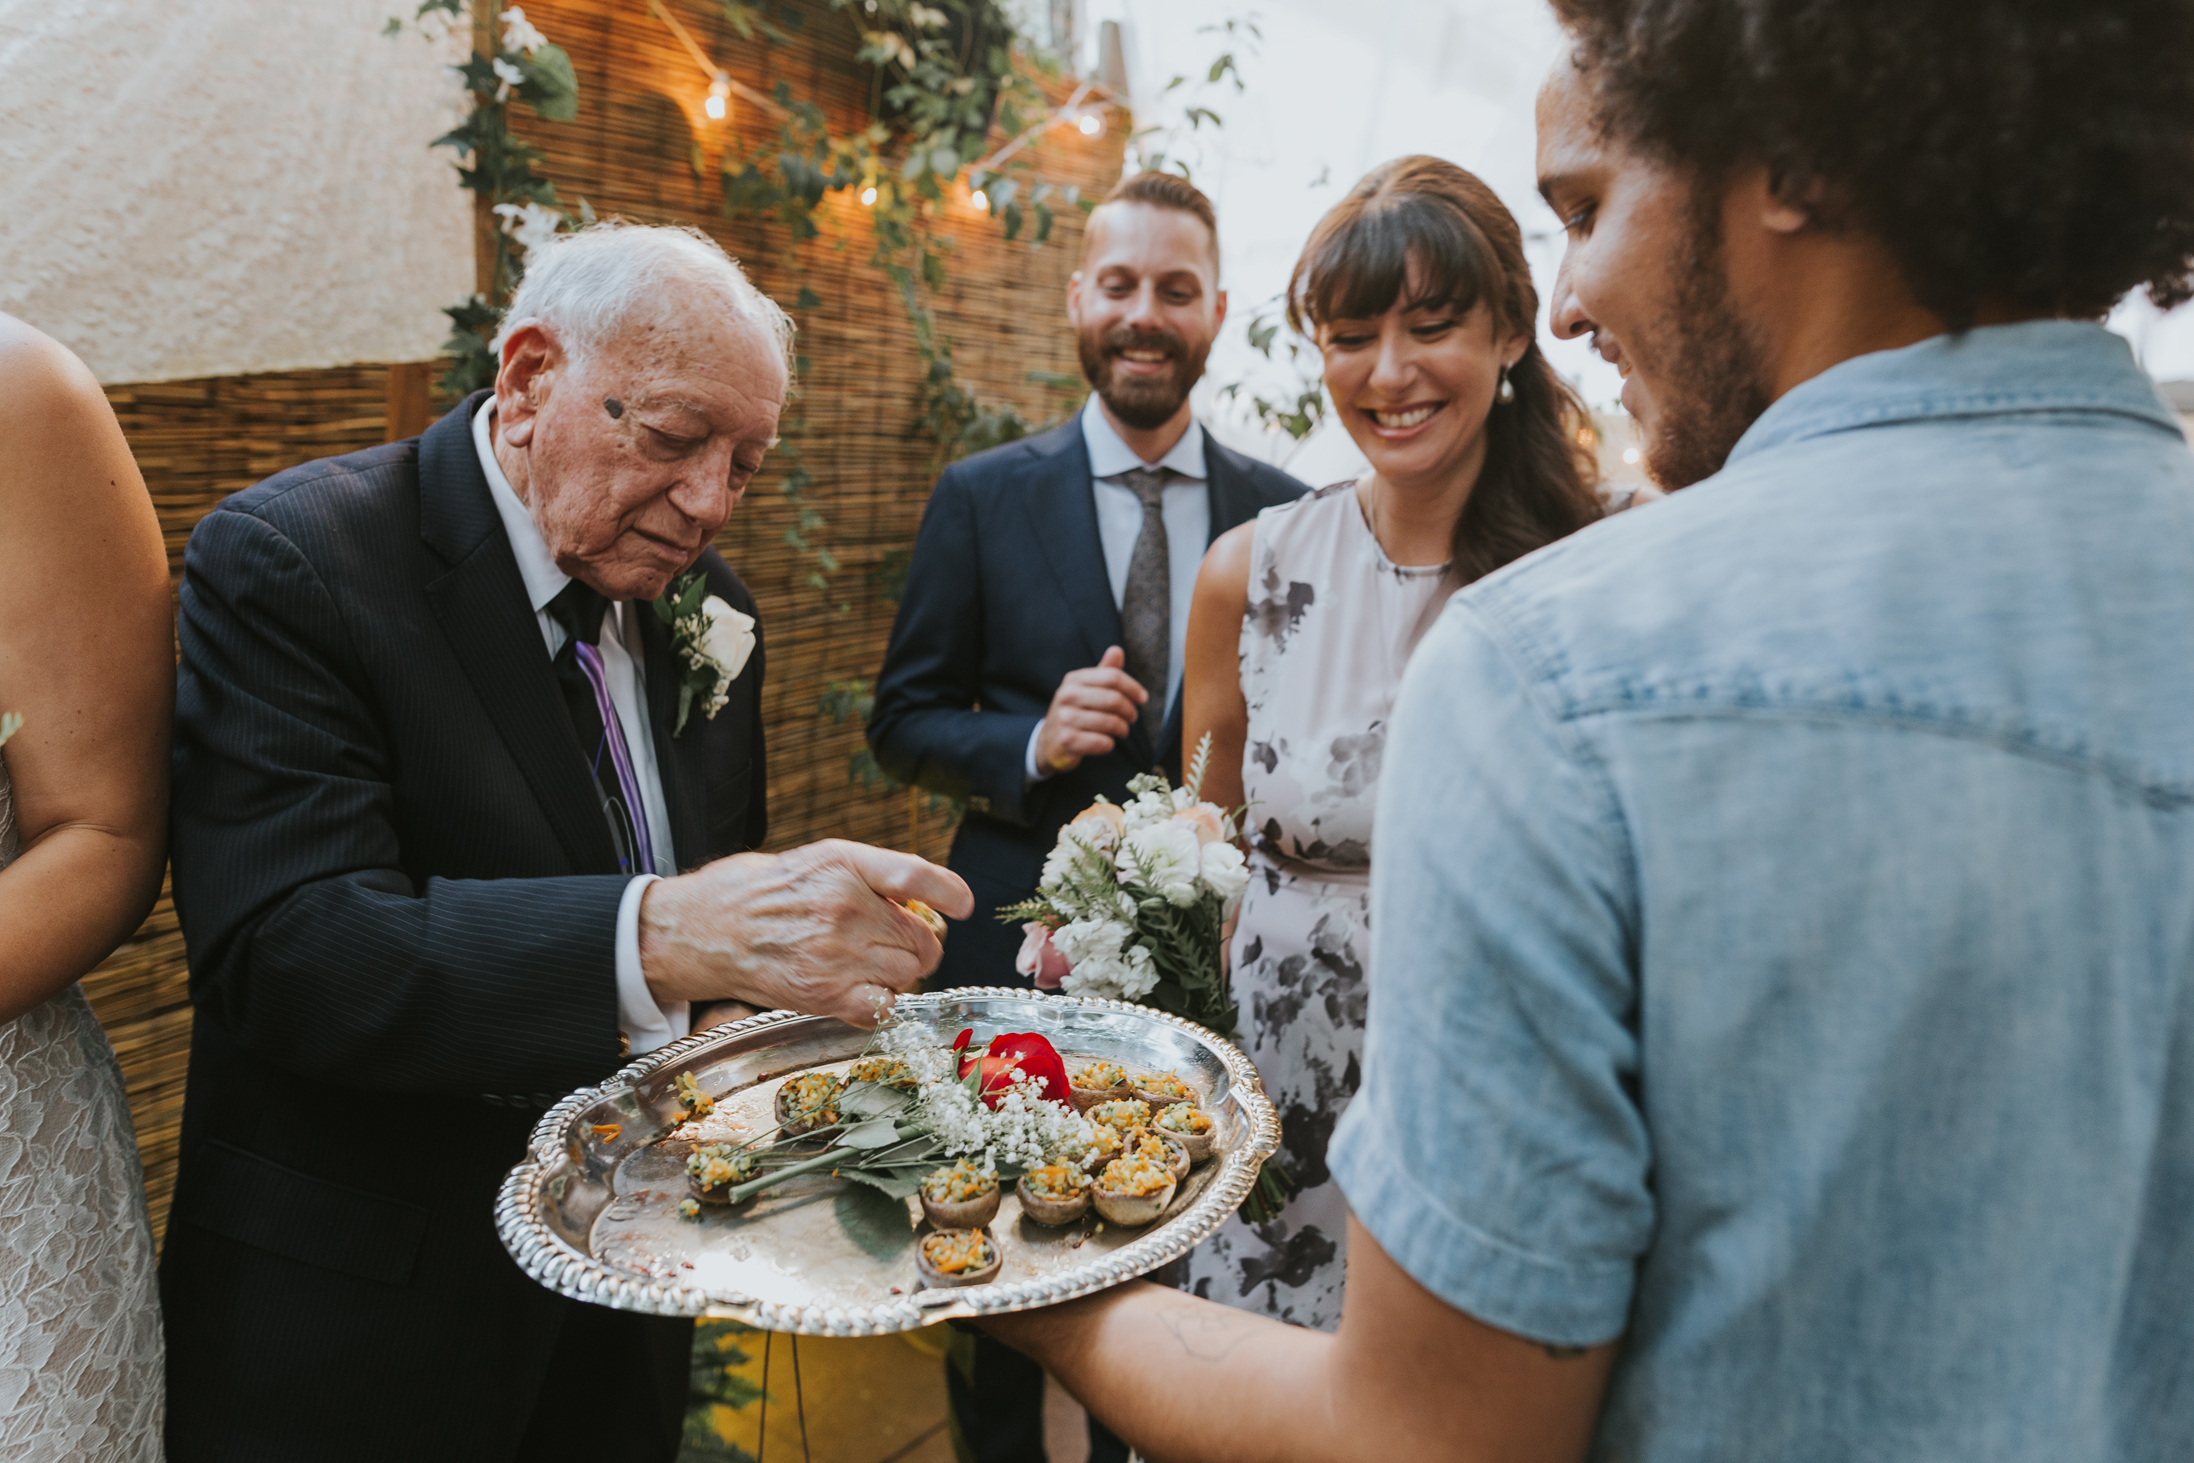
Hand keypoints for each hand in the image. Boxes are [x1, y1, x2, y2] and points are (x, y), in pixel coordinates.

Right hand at [638, 840, 973, 1025]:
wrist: (706, 928)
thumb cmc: (764, 892)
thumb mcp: (820, 859)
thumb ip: (874, 874)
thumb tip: (929, 899)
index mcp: (845, 865)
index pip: (918, 876)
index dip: (950, 893)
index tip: (962, 905)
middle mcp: (844, 907)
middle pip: (922, 940)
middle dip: (917, 945)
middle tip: (891, 944)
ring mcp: (835, 953)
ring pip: (908, 974)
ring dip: (899, 975)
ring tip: (866, 965)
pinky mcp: (822, 994)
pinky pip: (883, 1007)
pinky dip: (880, 1004)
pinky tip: (859, 991)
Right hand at [1034, 646, 1148, 774]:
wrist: (1049, 741)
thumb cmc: (1076, 711)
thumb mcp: (1087, 689)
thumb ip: (1104, 671)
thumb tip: (1117, 650)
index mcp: (1074, 679)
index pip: (1112, 677)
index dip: (1133, 687)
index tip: (1143, 698)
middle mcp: (1067, 696)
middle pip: (1114, 699)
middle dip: (1130, 710)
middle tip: (1132, 718)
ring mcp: (1065, 718)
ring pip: (1110, 722)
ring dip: (1123, 729)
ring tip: (1122, 730)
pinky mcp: (1067, 741)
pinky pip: (1102, 742)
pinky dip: (1110, 744)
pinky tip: (1107, 742)